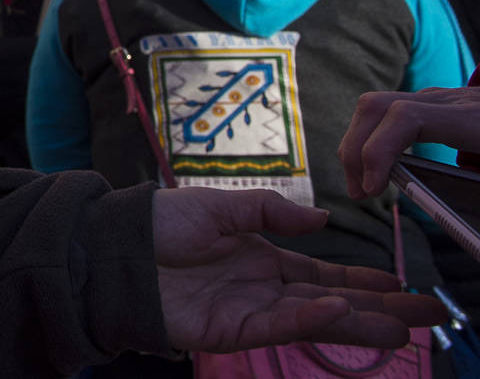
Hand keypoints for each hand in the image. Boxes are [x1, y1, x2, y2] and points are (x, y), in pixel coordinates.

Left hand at [155, 187, 445, 352]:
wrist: (113, 249)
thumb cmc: (156, 224)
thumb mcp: (217, 206)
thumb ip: (268, 210)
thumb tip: (322, 218)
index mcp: (261, 257)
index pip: (322, 272)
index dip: (361, 279)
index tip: (398, 284)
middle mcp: (262, 287)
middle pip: (331, 300)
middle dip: (378, 309)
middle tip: (424, 316)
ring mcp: (248, 310)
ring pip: (315, 319)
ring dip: (357, 322)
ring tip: (401, 329)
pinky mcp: (229, 330)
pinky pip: (278, 326)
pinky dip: (309, 319)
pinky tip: (337, 310)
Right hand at [341, 87, 479, 196]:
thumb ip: (472, 190)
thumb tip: (451, 226)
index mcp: (472, 118)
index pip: (406, 117)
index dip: (377, 151)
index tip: (372, 188)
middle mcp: (450, 101)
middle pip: (376, 107)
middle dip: (354, 151)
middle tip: (358, 191)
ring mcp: (439, 99)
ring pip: (375, 105)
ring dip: (356, 144)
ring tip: (360, 182)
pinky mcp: (435, 104)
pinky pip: (388, 112)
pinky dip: (370, 138)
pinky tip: (374, 165)